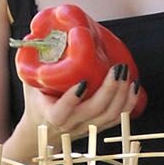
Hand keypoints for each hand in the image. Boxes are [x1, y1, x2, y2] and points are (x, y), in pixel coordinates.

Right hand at [21, 63, 142, 147]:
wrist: (42, 128)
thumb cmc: (37, 101)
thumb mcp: (30, 82)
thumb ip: (31, 63)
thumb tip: (33, 37)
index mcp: (51, 115)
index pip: (60, 114)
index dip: (71, 100)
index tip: (82, 83)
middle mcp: (71, 124)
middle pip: (94, 112)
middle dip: (109, 90)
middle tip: (116, 69)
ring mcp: (86, 127)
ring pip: (109, 116)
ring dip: (122, 95)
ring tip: (126, 74)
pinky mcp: (98, 126)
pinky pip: (117, 118)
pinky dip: (128, 103)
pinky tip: (133, 86)